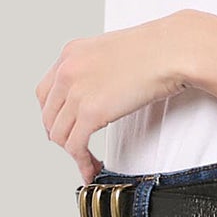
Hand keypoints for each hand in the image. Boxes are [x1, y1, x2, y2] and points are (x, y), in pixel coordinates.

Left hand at [36, 14, 194, 181]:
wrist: (171, 50)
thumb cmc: (155, 49)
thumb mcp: (111, 52)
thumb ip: (94, 71)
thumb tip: (95, 94)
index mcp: (70, 54)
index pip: (45, 93)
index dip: (53, 116)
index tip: (65, 127)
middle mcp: (67, 71)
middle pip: (48, 116)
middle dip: (62, 136)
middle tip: (78, 147)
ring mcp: (76, 92)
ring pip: (59, 135)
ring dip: (73, 152)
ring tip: (88, 160)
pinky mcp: (91, 112)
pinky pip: (75, 146)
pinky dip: (81, 162)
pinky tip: (91, 167)